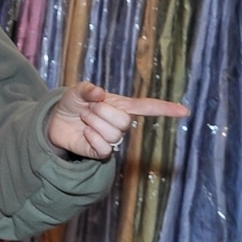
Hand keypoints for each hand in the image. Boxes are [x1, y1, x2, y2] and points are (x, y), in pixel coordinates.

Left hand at [46, 81, 189, 159]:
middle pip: (125, 121)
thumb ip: (87, 89)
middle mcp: (121, 123)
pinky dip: (91, 138)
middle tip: (88, 109)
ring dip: (93, 123)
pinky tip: (84, 133)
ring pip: (114, 134)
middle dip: (101, 112)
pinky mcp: (101, 152)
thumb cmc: (73, 103)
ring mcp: (113, 138)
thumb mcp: (77, 91)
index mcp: (122, 106)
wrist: (56, 120)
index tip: (185, 111)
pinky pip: (105, 148)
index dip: (166, 109)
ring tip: (84, 119)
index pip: (148, 107)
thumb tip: (99, 92)